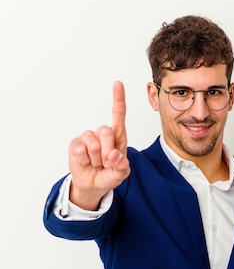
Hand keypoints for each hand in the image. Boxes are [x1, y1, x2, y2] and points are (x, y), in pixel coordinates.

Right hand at [68, 81, 130, 209]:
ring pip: (93, 143)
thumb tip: (114, 155)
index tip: (118, 84)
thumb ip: (122, 166)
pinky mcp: (75, 144)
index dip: (118, 99)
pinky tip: (86, 163)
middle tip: (107, 163)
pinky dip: (85, 160)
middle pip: (106, 132)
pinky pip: (80, 149)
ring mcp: (88, 138)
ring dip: (96, 159)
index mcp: (118, 137)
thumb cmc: (109, 174)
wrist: (93, 185)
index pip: (119, 115)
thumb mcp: (121, 173)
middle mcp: (103, 134)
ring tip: (96, 164)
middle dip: (108, 153)